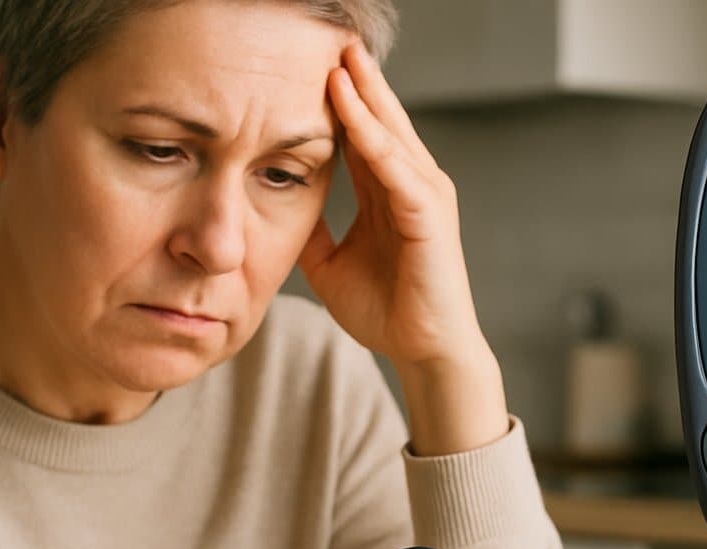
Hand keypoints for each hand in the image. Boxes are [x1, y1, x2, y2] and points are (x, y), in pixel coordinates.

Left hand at [300, 43, 484, 369]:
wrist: (422, 350)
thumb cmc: (386, 311)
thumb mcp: (329, 264)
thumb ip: (311, 231)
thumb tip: (276, 210)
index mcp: (388, 193)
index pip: (361, 133)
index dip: (338, 100)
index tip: (308, 66)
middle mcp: (410, 185)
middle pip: (380, 120)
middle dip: (356, 80)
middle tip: (332, 40)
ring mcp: (424, 195)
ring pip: (390, 133)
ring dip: (365, 96)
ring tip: (341, 60)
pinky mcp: (430, 214)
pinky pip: (397, 168)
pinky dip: (375, 139)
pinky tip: (353, 114)